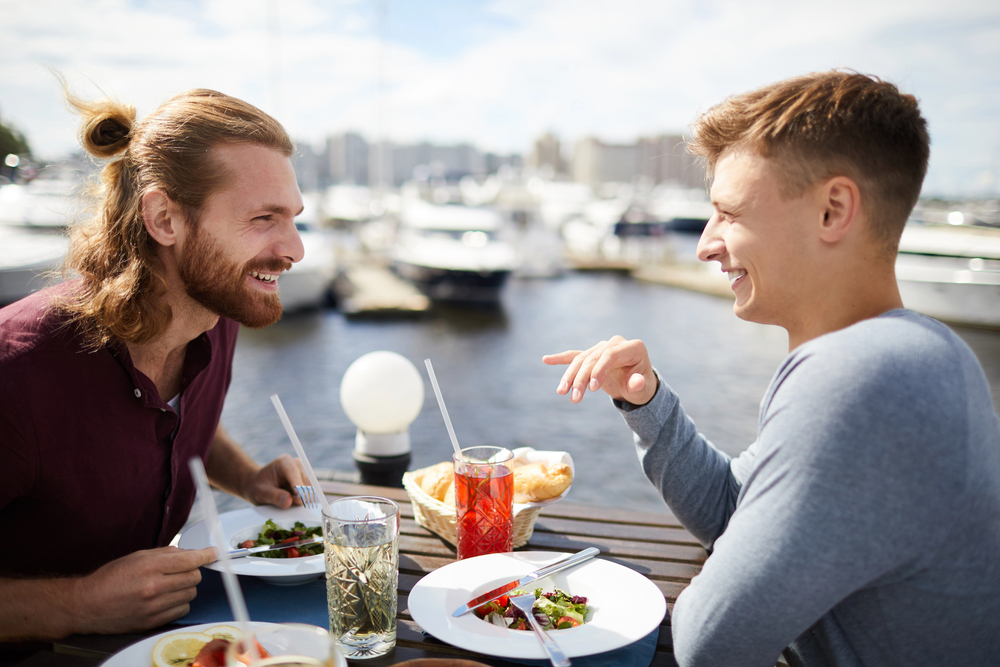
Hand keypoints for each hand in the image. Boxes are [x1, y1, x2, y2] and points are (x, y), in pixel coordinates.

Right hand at [70, 546, 215, 634]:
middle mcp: (154, 587)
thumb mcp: (136, 557)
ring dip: (186, 588)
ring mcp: (154, 607)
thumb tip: (188, 553)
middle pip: (194, 577)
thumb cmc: (110, 578)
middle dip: (192, 571)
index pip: (189, 560)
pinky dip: (179, 603)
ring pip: (190, 594)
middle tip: (181, 570)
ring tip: (169, 585)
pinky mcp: (153, 622)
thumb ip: (164, 554)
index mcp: (150, 567)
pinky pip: (182, 610)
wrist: (87, 605)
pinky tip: (167, 599)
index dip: (205, 555)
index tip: (214, 553)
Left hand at [242, 453, 308, 507]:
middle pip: (306, 482)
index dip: (298, 487)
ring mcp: (302, 473)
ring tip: (286, 500)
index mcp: (285, 462)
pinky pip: (310, 493)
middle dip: (300, 496)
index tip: (297, 499)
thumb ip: (274, 496)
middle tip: (289, 504)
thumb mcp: (261, 493)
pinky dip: (302, 500)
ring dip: (301, 499)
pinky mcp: (305, 481)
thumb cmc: (258, 487)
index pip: (295, 474)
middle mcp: (296, 465)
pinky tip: (291, 501)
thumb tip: (289, 501)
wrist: (257, 485)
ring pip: (310, 489)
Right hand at [543, 336, 657, 404]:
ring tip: (561, 392)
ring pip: (581, 359)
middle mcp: (616, 343)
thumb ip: (639, 384)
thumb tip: (635, 382)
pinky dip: (561, 358)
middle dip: (581, 378)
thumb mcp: (644, 388)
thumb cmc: (642, 386)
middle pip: (592, 358)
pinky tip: (546, 359)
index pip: (609, 355)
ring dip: (569, 376)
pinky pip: (575, 356)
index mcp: (632, 347)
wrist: (637, 384)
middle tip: (574, 398)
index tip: (591, 389)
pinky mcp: (593, 355)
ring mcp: (603, 347)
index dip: (598, 370)